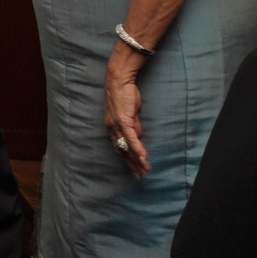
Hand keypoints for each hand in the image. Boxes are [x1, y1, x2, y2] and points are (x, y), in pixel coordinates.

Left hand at [104, 57, 149, 176]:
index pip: (119, 148)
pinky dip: (137, 148)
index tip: (136, 170)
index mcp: (112, 128)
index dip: (127, 160)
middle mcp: (111, 128)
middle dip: (132, 164)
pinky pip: (131, 137)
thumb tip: (137, 138)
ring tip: (145, 170)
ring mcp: (116, 124)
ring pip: (126, 146)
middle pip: (122, 151)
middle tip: (141, 176)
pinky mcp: (123, 119)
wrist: (119, 81)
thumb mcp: (130, 115)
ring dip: (136, 159)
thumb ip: (133, 127)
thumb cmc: (125, 96)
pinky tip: (143, 157)